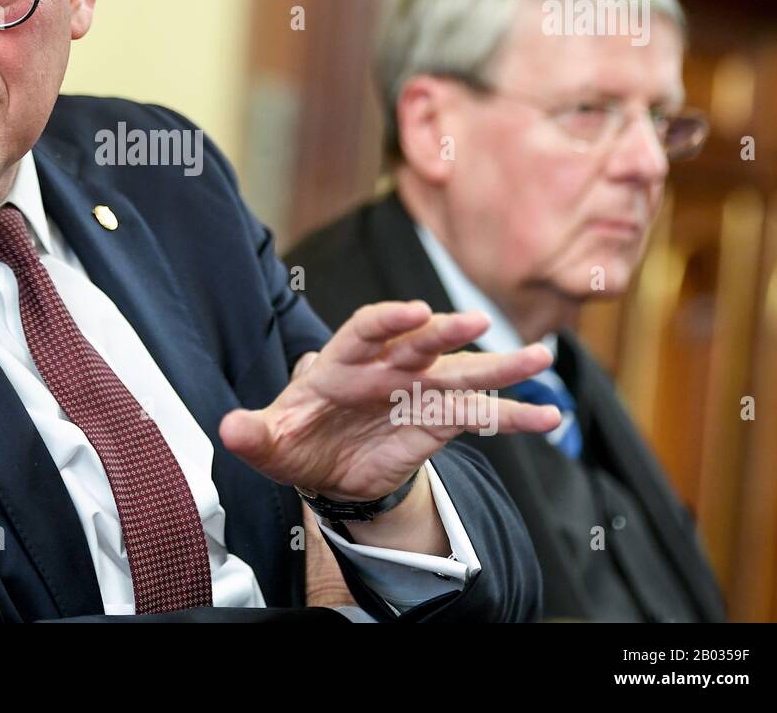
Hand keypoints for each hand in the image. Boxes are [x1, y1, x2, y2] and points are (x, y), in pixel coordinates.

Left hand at [218, 300, 558, 501]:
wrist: (324, 465)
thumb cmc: (295, 440)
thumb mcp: (269, 443)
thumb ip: (252, 434)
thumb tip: (229, 428)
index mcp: (343, 361)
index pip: (368, 329)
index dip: (390, 319)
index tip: (414, 311)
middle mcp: (387, 366)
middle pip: (421, 342)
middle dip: (446, 331)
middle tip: (473, 323)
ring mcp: (419, 389)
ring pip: (463, 371)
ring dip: (499, 365)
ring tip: (539, 359)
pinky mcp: (440, 417)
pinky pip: (482, 414)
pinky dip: (514, 415)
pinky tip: (547, 418)